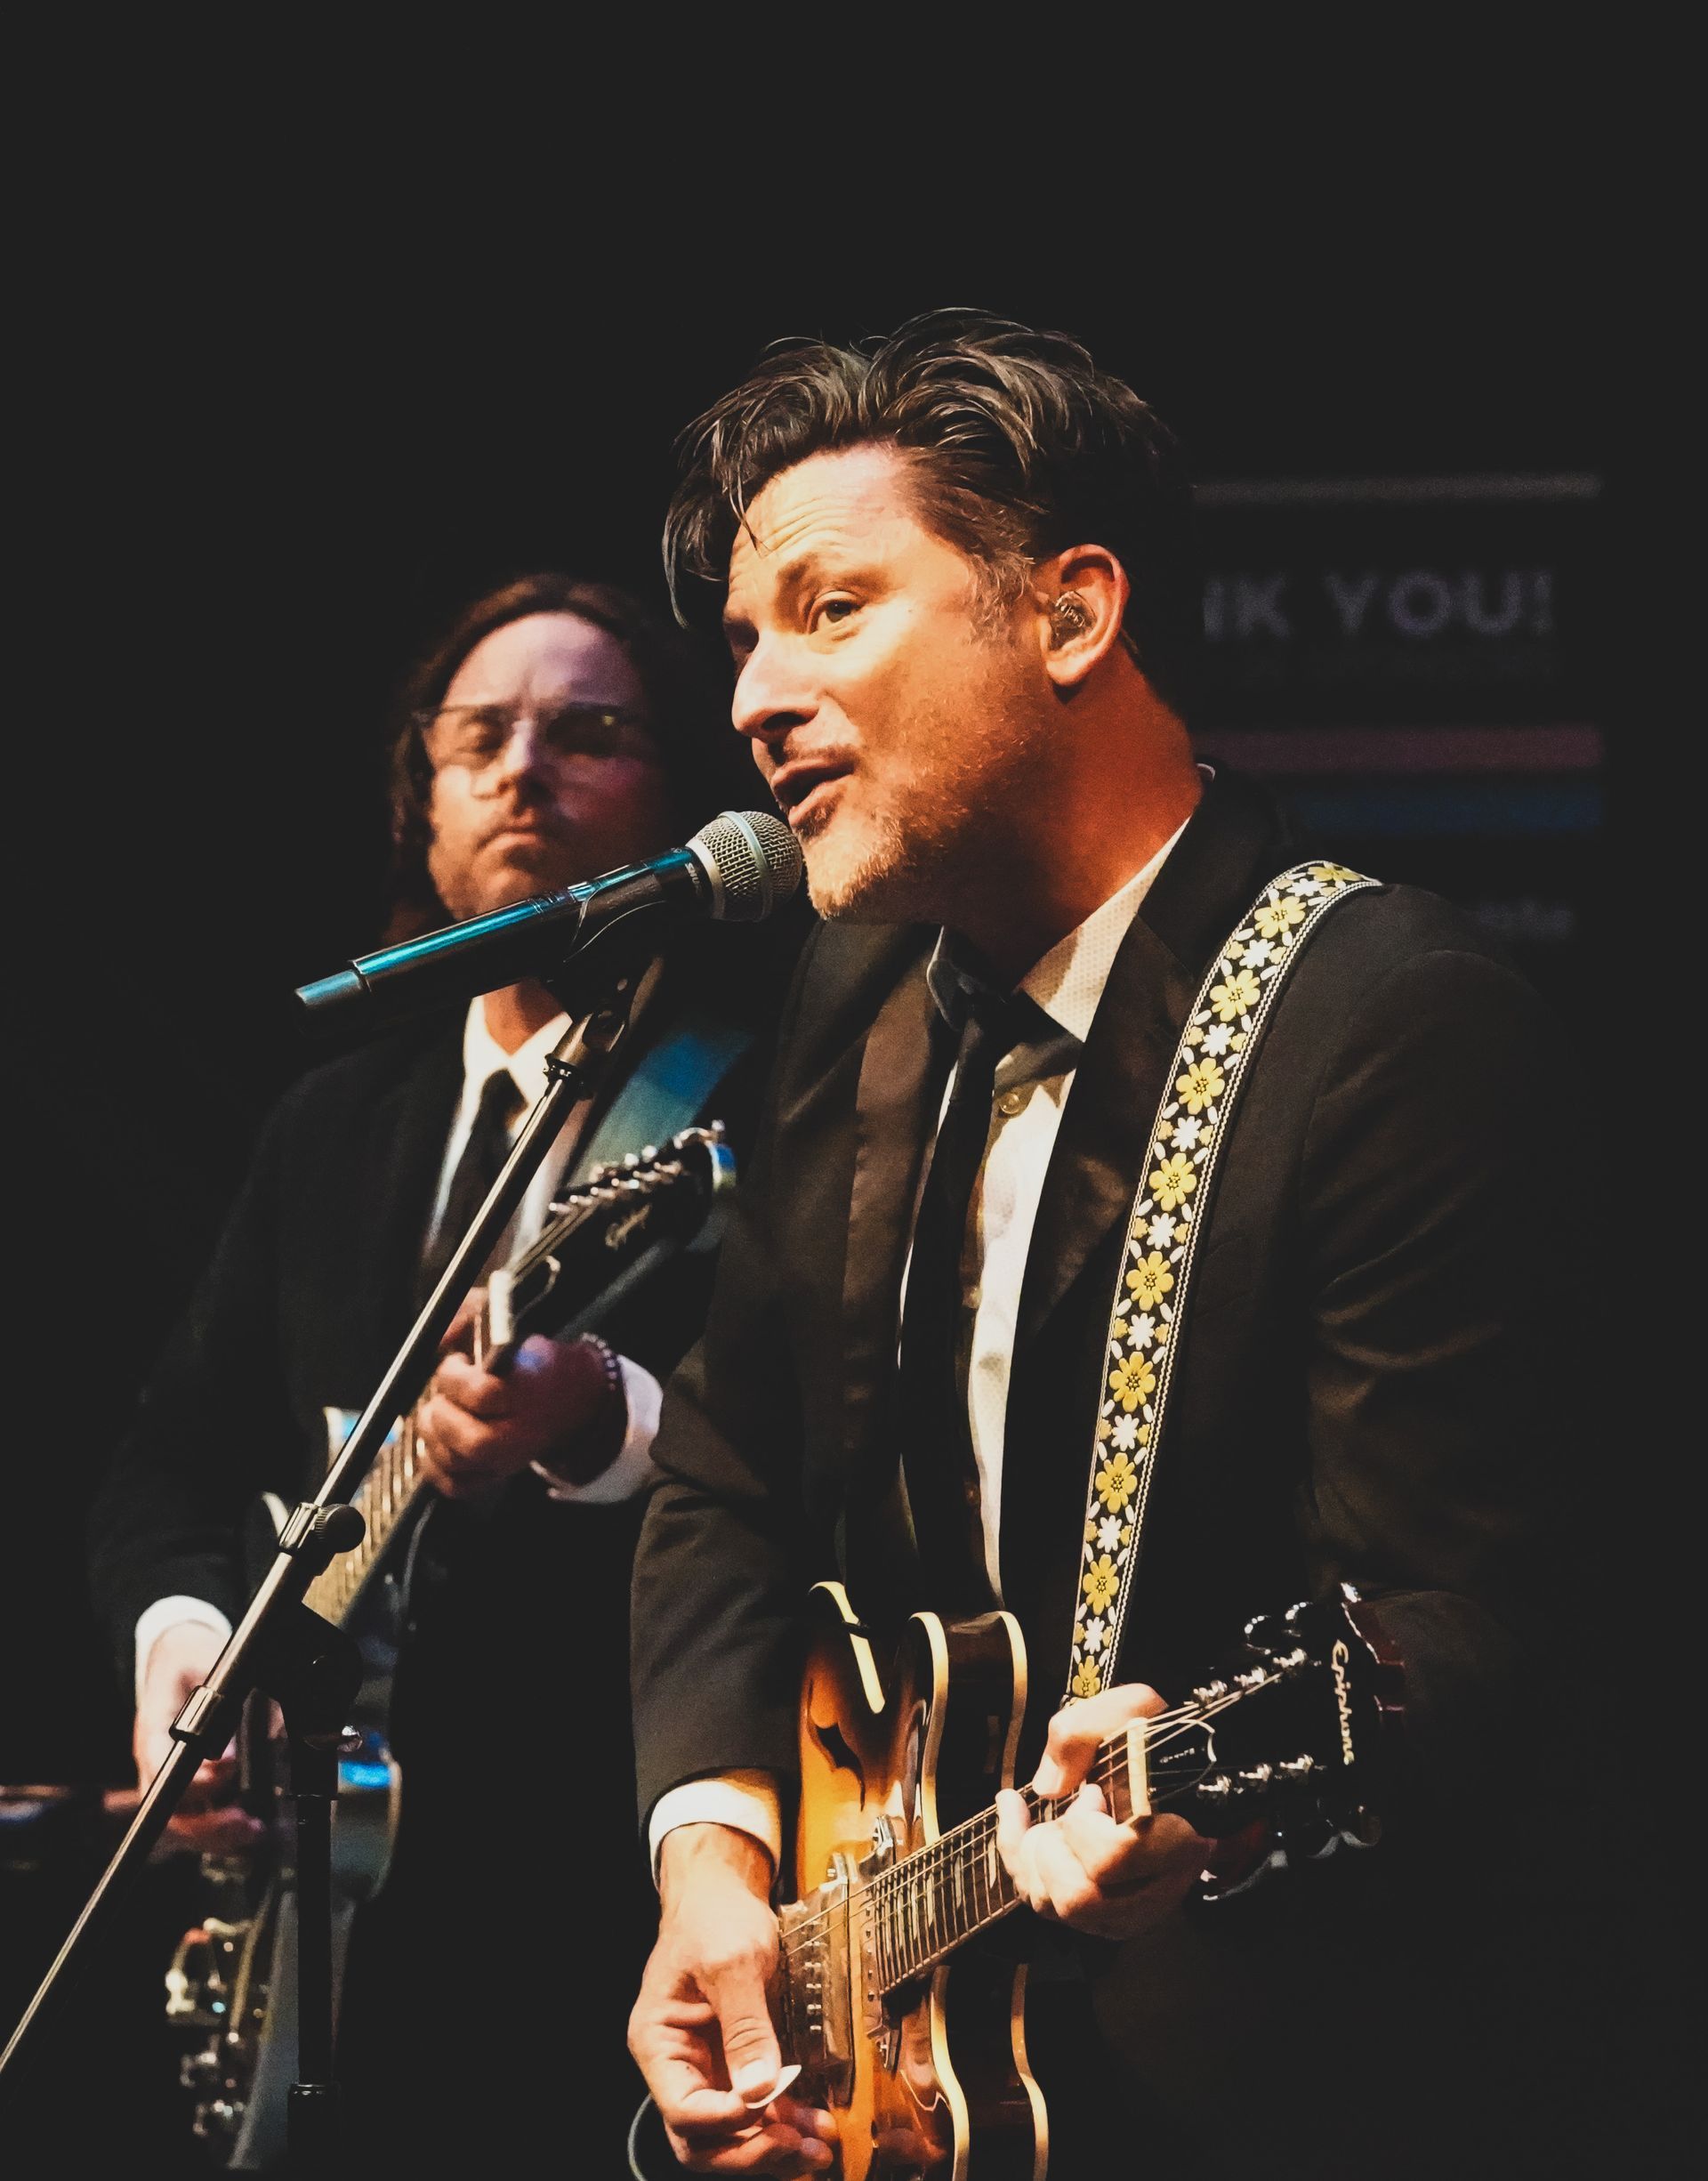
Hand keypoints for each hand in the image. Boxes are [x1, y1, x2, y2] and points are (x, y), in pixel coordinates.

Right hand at [134, 1622, 265, 1855]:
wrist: (176, 1654)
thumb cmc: (191, 1659)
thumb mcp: (213, 1661)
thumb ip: (233, 1695)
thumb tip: (257, 1736)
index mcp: (153, 1728)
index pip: (161, 1763)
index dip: (192, 1777)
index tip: (228, 1769)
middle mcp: (155, 1761)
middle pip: (168, 1809)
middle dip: (206, 1824)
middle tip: (247, 1823)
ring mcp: (166, 1778)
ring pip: (181, 1823)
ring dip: (216, 1835)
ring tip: (254, 1833)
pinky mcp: (184, 1787)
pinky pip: (195, 1820)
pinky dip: (221, 1834)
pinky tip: (251, 1832)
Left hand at [416, 1291, 615, 1498]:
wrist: (570, 1398)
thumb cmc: (532, 1359)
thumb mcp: (510, 1321)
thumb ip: (470, 1314)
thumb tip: (437, 1334)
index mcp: (530, 1388)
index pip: (485, 1394)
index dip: (457, 1378)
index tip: (456, 1360)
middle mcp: (523, 1430)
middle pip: (473, 1440)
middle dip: (443, 1415)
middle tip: (441, 1396)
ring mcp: (510, 1459)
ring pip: (460, 1464)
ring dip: (433, 1437)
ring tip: (437, 1413)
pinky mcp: (495, 1476)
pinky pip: (457, 1485)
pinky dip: (436, 1468)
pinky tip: (437, 1443)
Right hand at [630, 1825, 836, 2174]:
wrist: (724, 1893)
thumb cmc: (714, 1916)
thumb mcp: (732, 1961)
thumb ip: (745, 2025)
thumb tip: (759, 2089)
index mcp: (659, 2042)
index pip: (682, 2109)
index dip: (724, 2122)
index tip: (766, 2111)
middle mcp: (679, 2066)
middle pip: (702, 2140)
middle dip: (750, 2154)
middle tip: (797, 2149)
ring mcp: (709, 2069)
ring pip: (732, 2135)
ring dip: (774, 2147)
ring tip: (819, 2149)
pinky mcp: (737, 2065)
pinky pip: (756, 2111)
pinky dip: (785, 2124)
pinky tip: (816, 2126)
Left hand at [995, 1683, 1208, 1940]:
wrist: (1188, 1771)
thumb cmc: (1162, 1743)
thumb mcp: (1132, 1710)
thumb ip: (1084, 1730)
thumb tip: (1046, 1788)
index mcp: (1177, 1842)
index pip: (1113, 1858)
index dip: (1084, 1825)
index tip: (1093, 1791)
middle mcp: (1157, 1891)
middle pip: (1078, 1898)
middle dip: (1052, 1847)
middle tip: (1071, 1807)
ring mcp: (1133, 1913)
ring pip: (1060, 1910)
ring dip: (1037, 1858)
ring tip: (1054, 1821)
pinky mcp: (1109, 1920)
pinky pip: (1049, 1910)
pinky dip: (1023, 1865)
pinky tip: (1027, 1827)